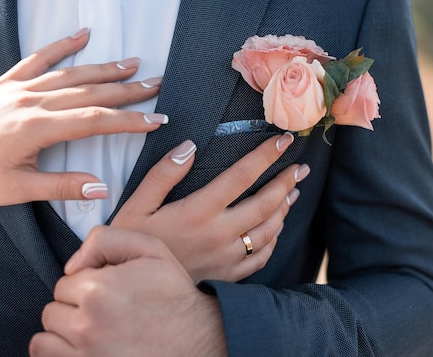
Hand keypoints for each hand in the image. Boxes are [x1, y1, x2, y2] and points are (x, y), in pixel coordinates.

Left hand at [0, 29, 165, 206]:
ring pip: (70, 74)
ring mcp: (18, 89)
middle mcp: (30, 102)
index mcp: (35, 128)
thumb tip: (102, 188)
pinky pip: (37, 58)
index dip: (127, 120)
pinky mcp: (6, 83)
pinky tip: (83, 35)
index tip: (154, 119)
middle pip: (89, 92)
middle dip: (126, 90)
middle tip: (155, 85)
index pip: (93, 121)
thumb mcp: (20, 191)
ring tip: (132, 64)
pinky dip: (61, 45)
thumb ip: (63, 187)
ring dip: (103, 68)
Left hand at [30, 226, 226, 356]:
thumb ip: (105, 240)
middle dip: (74, 308)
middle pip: (53, 310)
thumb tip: (71, 265)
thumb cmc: (174, 296)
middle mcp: (86, 324)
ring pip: (46, 337)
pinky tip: (86, 346)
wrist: (197, 339)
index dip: (86, 283)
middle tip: (105, 311)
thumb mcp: (150, 249)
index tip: (109, 291)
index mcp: (98, 289)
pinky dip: (62, 352)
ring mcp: (84, 354)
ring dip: (64, 332)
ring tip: (94, 329)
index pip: (65, 282)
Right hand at [112, 133, 308, 282]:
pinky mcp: (228, 276)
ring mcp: (227, 258)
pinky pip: (261, 256)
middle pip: (265, 203)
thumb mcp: (136, 206)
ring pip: (268, 230)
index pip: (241, 176)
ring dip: (284, 208)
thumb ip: (162, 174)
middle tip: (300, 167)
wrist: (132, 292)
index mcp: (198, 211)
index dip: (265, 155)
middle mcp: (219, 234)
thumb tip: (189, 146)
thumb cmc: (132, 244)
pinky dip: (274, 238)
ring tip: (294, 191)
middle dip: (286, 181)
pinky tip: (277, 227)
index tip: (283, 140)